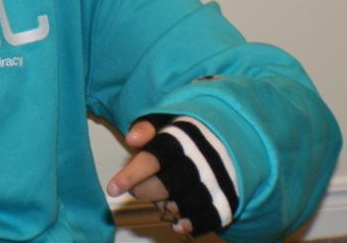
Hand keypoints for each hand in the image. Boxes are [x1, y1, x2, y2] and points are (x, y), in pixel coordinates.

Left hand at [107, 116, 238, 237]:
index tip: (112, 189)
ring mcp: (218, 182)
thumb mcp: (167, 122)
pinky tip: (177, 223)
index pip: (154, 158)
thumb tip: (131, 139)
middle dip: (145, 191)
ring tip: (161, 201)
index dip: (131, 174)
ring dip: (166, 208)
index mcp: (184, 137)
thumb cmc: (189, 134)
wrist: (234, 139)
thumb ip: (146, 128)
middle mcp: (203, 159)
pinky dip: (189, 224)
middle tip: (138, 190)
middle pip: (167, 185)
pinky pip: (207, 220)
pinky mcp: (228, 201)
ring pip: (184, 204)